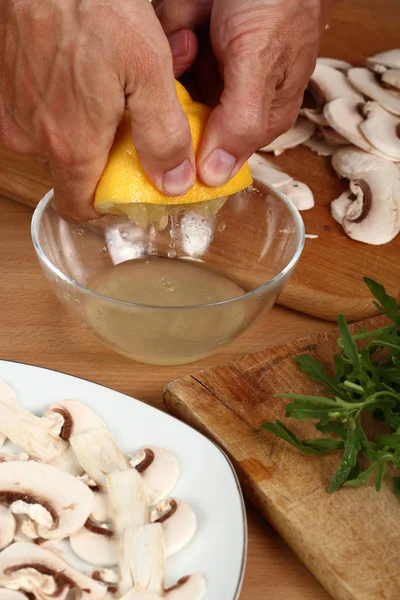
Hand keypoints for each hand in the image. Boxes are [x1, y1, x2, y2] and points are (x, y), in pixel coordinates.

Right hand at [0, 0, 198, 220]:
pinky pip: (39, 113)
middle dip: (103, 155)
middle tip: (129, 121)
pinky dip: (64, 105)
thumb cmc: (94, 6)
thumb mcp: (148, 73)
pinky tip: (84, 75)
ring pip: (57, 139)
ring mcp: (14, 111)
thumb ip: (162, 136)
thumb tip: (173, 183)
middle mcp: (33, 136)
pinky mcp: (6, 88)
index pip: (80, 208)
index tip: (127, 190)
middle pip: (73, 171)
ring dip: (85, 126)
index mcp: (69, 144)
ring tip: (111, 90)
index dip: (105, 206)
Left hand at [156, 0, 332, 186]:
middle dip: (184, 83)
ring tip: (200, 19)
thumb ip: (239, 123)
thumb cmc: (279, 1)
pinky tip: (192, 9)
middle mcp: (232, 97)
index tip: (174, 129)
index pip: (219, 152)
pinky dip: (174, 23)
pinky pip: (166, 49)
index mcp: (260, 116)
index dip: (193, 145)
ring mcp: (210, 67)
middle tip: (197, 48)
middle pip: (188, 117)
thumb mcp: (260, 65)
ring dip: (179, 47)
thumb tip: (215, 176)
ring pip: (172, 82)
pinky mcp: (192, 40)